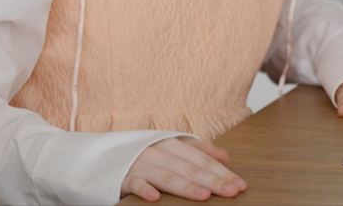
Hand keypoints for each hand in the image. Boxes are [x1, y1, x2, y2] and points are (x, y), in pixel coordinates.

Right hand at [121, 137, 246, 201]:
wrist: (103, 156)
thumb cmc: (144, 154)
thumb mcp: (171, 147)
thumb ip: (198, 150)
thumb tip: (226, 156)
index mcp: (172, 143)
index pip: (202, 160)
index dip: (222, 172)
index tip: (239, 185)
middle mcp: (158, 151)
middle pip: (190, 168)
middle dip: (213, 180)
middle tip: (232, 192)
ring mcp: (141, 164)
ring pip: (167, 176)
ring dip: (185, 186)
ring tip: (203, 195)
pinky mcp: (124, 177)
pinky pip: (135, 183)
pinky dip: (145, 190)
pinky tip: (155, 198)